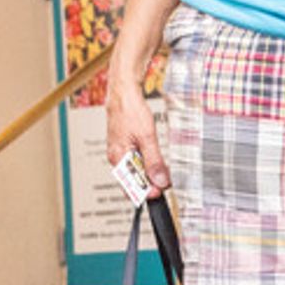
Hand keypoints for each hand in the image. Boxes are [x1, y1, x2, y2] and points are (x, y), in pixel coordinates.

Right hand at [105, 63, 168, 191]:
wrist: (124, 92)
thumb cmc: (130, 110)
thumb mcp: (147, 137)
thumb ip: (154, 161)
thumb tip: (160, 180)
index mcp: (118, 158)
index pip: (130, 186)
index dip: (146, 191)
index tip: (161, 191)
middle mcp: (117, 157)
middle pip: (134, 180)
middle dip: (150, 183)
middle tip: (166, 181)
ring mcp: (121, 151)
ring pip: (136, 171)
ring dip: (150, 173)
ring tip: (163, 172)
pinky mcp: (126, 145)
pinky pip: (137, 161)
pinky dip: (148, 163)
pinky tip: (156, 161)